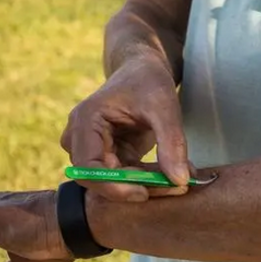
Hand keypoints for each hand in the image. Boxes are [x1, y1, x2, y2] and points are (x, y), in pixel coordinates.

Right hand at [60, 54, 189, 201]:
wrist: (143, 68)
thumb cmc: (148, 79)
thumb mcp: (164, 105)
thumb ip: (171, 142)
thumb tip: (179, 181)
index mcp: (86, 120)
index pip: (88, 167)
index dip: (112, 186)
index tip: (144, 193)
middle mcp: (81, 137)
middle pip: (99, 179)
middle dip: (134, 188)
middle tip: (173, 189)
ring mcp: (92, 148)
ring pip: (113, 182)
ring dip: (145, 185)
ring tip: (179, 182)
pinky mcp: (107, 155)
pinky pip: (124, 177)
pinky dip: (147, 179)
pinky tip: (173, 174)